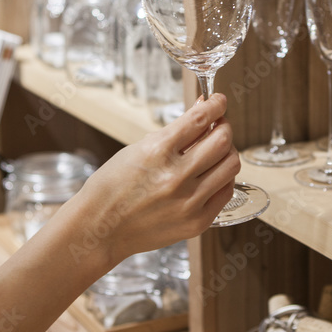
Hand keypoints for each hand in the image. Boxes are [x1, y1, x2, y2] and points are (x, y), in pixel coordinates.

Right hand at [69, 93, 238, 264]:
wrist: (100, 229)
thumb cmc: (112, 187)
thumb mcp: (137, 149)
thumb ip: (174, 131)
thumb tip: (202, 109)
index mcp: (157, 151)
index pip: (201, 118)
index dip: (216, 104)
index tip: (218, 101)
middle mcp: (176, 176)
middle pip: (223, 140)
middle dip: (223, 126)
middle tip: (217, 126)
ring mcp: (189, 201)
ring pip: (231, 164)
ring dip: (227, 151)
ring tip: (214, 152)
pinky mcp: (197, 221)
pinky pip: (226, 190)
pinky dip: (223, 177)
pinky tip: (211, 174)